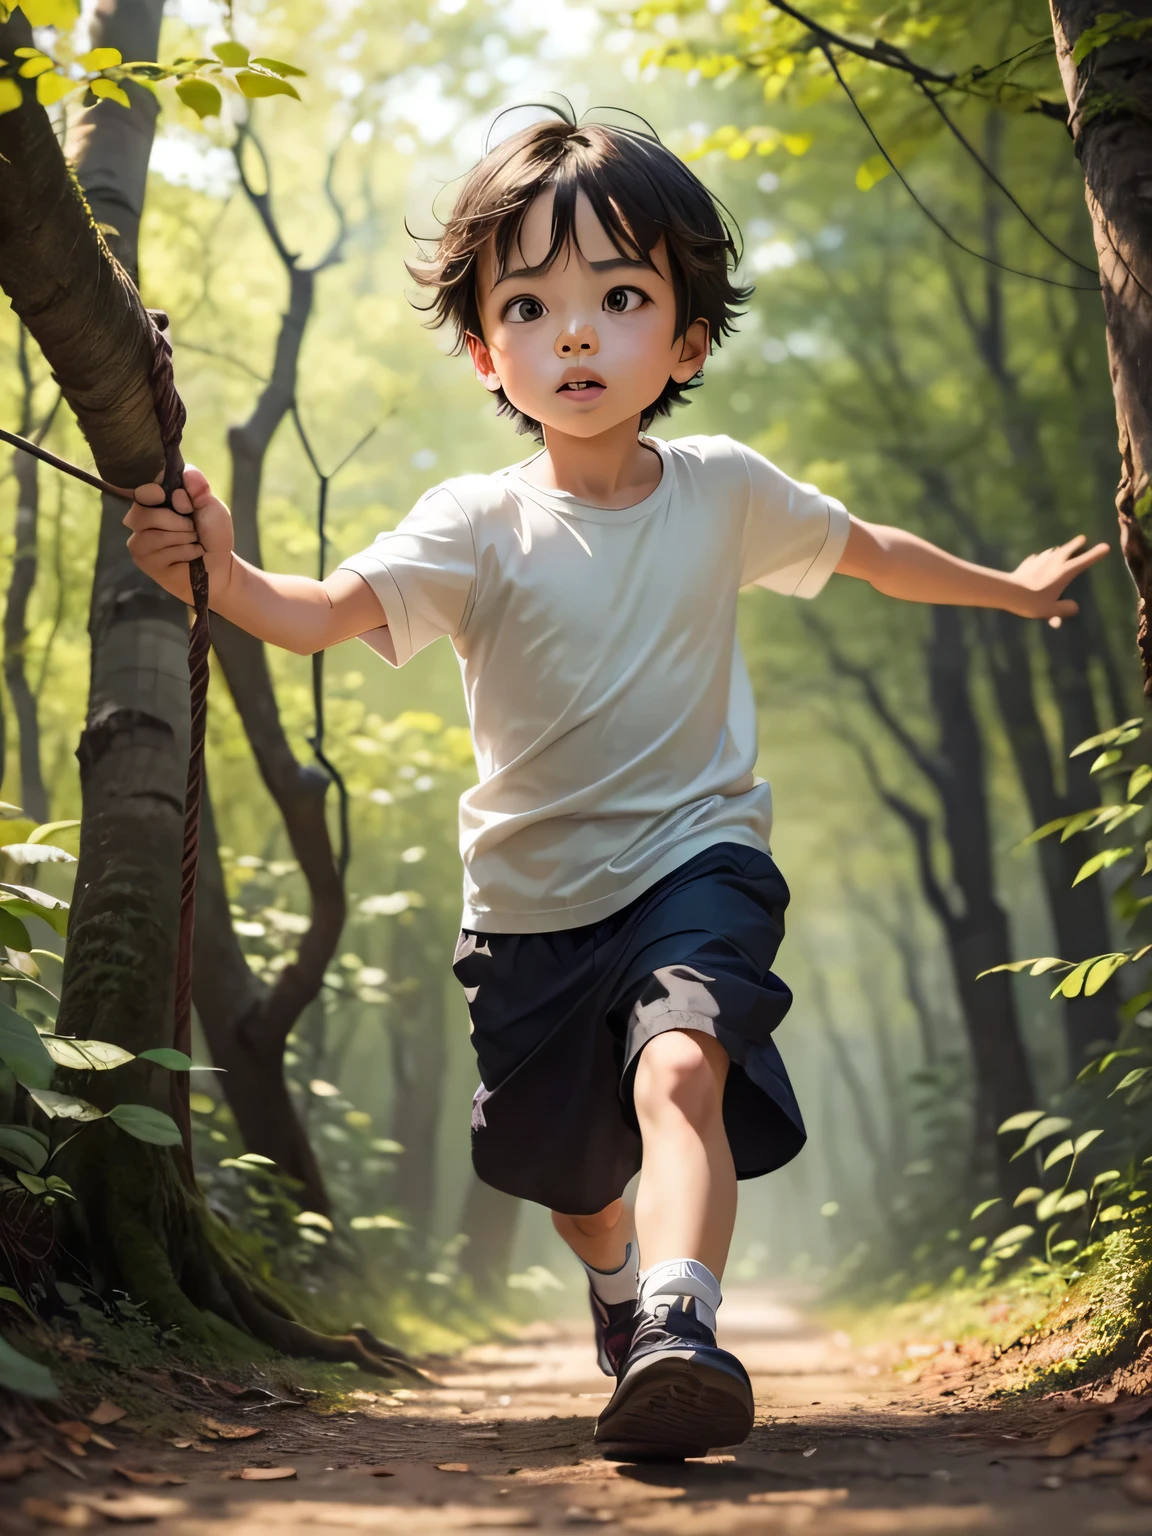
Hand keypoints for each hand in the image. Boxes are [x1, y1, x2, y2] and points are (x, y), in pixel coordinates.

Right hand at [123, 467, 234, 604]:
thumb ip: (198, 489)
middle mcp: (141, 520)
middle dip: (175, 521)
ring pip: (153, 535)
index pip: (140, 491)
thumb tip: (188, 471)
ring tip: (194, 542)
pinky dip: (184, 552)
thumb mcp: (211, 506)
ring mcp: (140, 542)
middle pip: (141, 513)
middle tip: (192, 528)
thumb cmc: (213, 533)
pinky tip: (192, 555)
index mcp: (155, 502)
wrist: (221, 564)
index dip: (150, 492)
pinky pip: (161, 553)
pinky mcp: (145, 562)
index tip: (162, 495)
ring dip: (183, 538)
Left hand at [1009, 535, 1109, 626]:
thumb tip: (1074, 608)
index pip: (1083, 562)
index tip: (1106, 547)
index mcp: (1064, 572)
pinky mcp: (1027, 563)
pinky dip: (1041, 558)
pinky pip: (1037, 558)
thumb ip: (1065, 609)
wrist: (1009, 592)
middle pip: (1067, 550)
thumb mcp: (1052, 610)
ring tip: (1060, 549)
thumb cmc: (1033, 602)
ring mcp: (1039, 560)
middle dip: (1075, 544)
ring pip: (1052, 551)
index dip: (1095, 555)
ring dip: (1058, 550)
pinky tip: (1038, 559)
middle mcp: (1054, 562)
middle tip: (1082, 538)